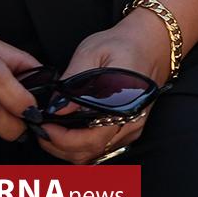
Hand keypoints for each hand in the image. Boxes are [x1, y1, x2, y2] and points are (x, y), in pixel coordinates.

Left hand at [37, 8, 170, 163]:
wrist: (155, 41)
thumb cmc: (124, 43)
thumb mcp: (92, 52)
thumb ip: (73, 80)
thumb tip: (55, 108)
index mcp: (123, 103)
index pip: (90, 138)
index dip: (60, 138)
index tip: (43, 125)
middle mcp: (131, 121)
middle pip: (90, 152)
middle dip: (59, 147)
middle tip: (42, 129)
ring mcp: (133, 127)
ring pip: (95, 155)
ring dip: (69, 150)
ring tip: (52, 131)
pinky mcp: (131, 128)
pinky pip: (103, 149)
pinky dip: (82, 147)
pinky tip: (69, 132)